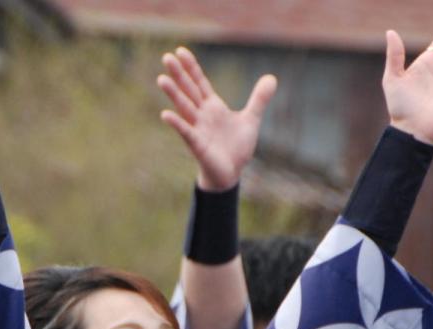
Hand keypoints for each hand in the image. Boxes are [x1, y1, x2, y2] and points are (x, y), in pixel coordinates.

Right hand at [157, 48, 276, 191]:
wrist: (231, 173)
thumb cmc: (236, 147)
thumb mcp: (251, 119)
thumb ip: (258, 99)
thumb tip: (272, 78)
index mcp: (212, 106)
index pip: (199, 82)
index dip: (191, 67)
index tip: (180, 50)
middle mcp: (202, 115)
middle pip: (188, 90)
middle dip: (178, 75)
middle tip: (166, 57)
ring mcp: (197, 129)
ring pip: (184, 108)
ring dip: (173, 94)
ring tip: (161, 79)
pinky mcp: (197, 145)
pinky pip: (186, 132)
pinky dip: (177, 124)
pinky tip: (166, 115)